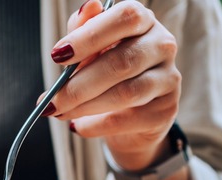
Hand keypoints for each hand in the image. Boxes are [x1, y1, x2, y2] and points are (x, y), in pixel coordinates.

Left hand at [48, 0, 180, 171]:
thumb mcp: (90, 50)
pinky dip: (97, 125)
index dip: (90, 36)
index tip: (58, 56)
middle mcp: (162, 45)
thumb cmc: (106, 73)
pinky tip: (79, 126)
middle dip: (80, 84)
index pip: (126, 18)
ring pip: (126, 92)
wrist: (130, 117)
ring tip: (60, 113)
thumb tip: (87, 7)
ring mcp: (169, 78)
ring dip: (86, 106)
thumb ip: (83, 29)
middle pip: (122, 61)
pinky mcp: (166, 111)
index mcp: (143, 21)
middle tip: (52, 100)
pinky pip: (128, 119)